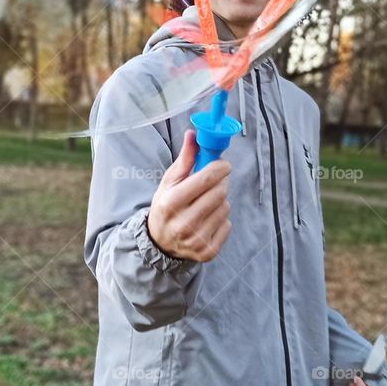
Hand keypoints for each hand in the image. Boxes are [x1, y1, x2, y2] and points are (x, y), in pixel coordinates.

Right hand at [147, 129, 231, 262]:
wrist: (159, 243)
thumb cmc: (166, 207)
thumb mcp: (169, 182)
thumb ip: (185, 159)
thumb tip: (193, 134)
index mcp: (171, 202)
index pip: (207, 178)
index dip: (220, 167)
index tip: (222, 164)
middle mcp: (183, 223)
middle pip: (220, 192)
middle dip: (219, 183)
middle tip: (212, 183)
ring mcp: (196, 240)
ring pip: (225, 207)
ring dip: (219, 202)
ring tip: (204, 204)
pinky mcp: (207, 251)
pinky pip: (227, 225)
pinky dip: (220, 220)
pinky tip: (206, 221)